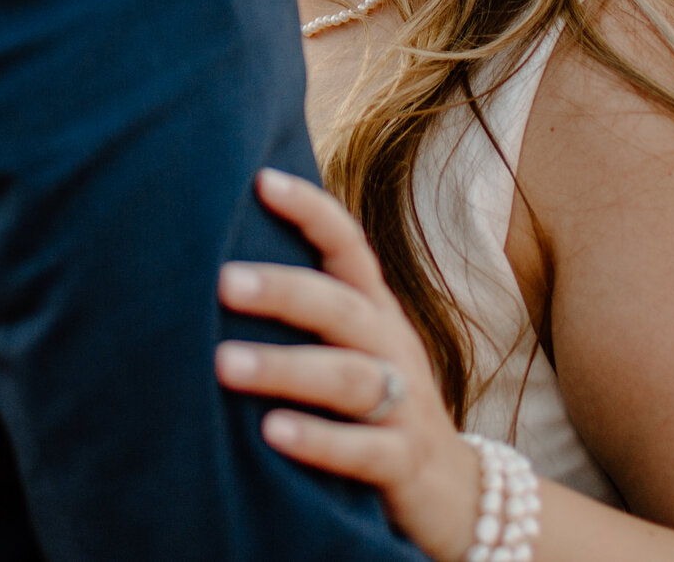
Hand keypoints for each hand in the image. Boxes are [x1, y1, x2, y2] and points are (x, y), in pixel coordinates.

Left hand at [218, 168, 484, 560]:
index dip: (312, 212)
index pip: (349, 248)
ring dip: (286, 368)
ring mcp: (404, 405)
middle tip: (222, 281)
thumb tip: (217, 262)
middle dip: (283, 291)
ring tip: (224, 364)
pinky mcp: (403, 464)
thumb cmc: (379, 405)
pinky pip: (363, 451)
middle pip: (341, 308)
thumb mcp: (356, 348)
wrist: (455, 491)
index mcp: (375, 312)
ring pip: (349, 378)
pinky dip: (319, 441)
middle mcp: (391, 348)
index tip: (261, 181)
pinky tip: (271, 433)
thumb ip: (309, 308)